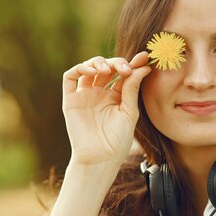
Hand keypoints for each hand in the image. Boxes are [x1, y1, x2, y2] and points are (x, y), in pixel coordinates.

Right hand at [62, 52, 151, 167]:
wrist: (100, 158)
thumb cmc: (117, 140)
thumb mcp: (129, 112)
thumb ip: (132, 89)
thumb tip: (143, 67)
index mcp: (115, 97)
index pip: (123, 74)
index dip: (132, 63)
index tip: (144, 57)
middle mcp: (99, 93)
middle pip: (107, 67)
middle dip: (117, 62)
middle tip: (125, 68)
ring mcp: (84, 95)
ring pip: (89, 68)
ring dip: (99, 62)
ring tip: (107, 69)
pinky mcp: (71, 99)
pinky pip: (70, 77)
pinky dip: (80, 68)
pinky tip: (93, 72)